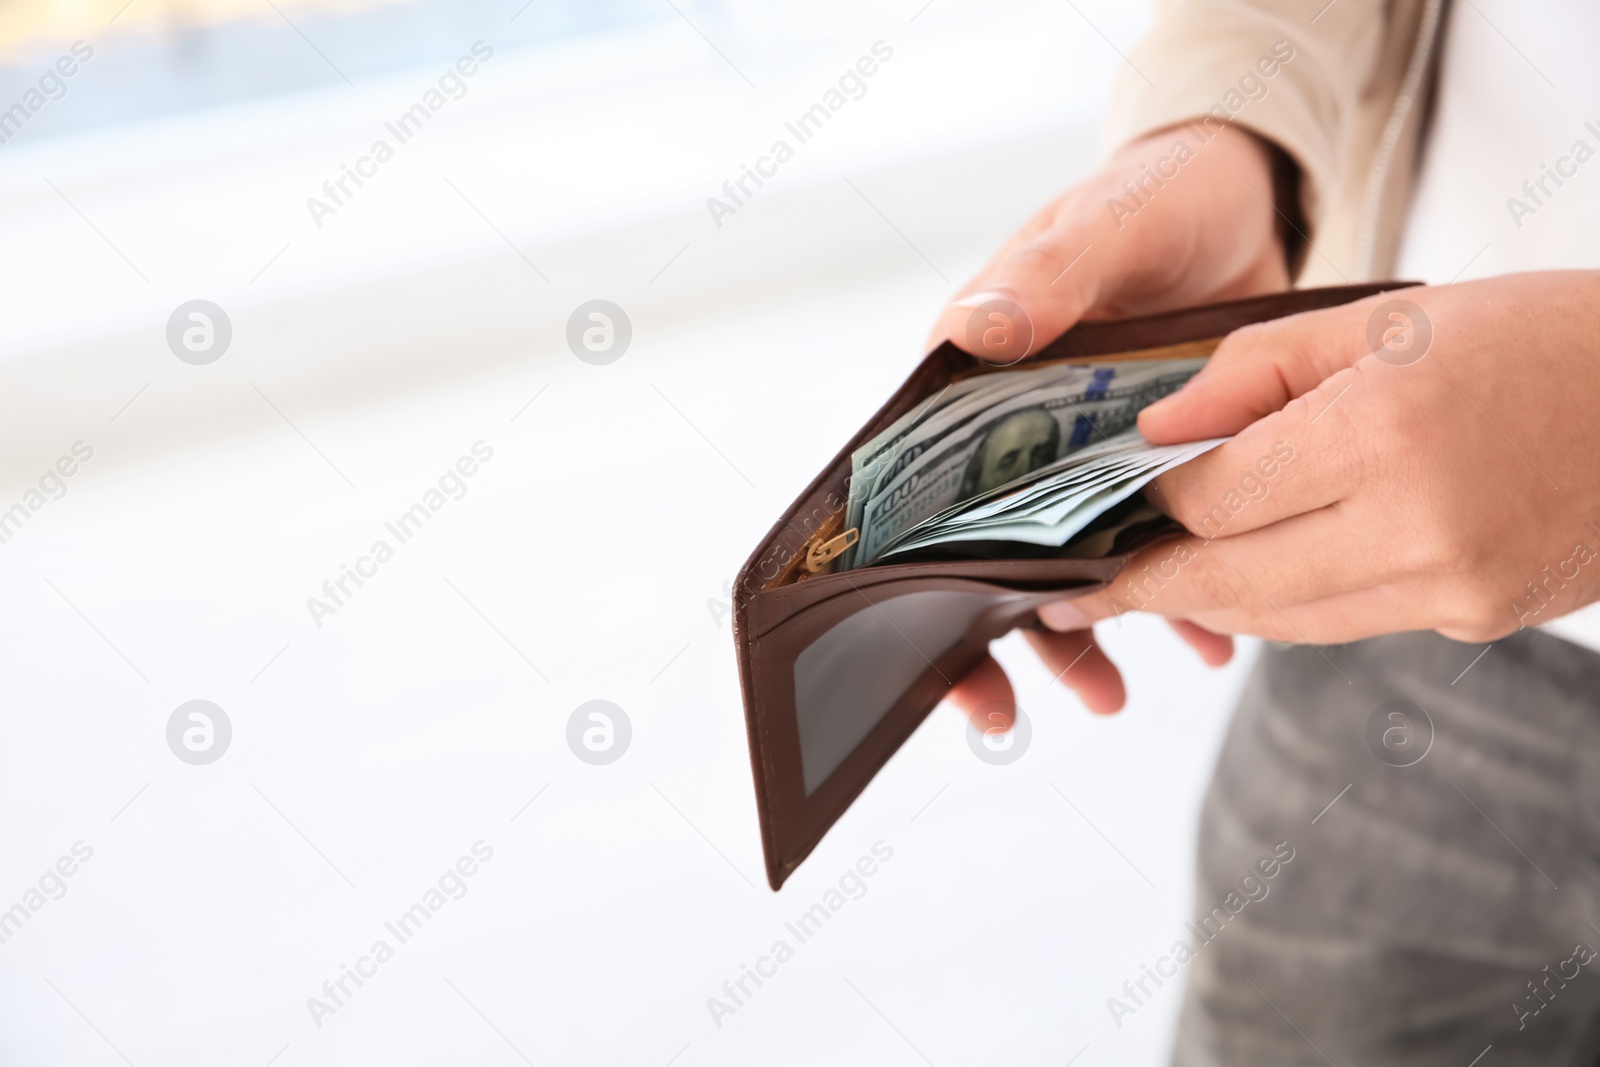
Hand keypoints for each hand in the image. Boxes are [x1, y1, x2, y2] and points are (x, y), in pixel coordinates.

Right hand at [940, 124, 1292, 726]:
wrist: (1248, 200)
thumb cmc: (1154, 198)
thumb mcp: (1103, 227)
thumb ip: (1048, 275)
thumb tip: (975, 331)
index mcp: (972, 381)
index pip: (915, 493)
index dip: (909, 581)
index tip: (923, 652)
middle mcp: (1015, 430)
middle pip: (982, 551)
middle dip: (994, 638)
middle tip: (1009, 714)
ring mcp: (1084, 457)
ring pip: (1064, 565)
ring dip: (1083, 634)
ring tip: (1112, 697)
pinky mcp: (1153, 469)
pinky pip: (1151, 547)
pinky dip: (1175, 600)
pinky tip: (1203, 644)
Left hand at [1039, 272, 1599, 648]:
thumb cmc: (1538, 338)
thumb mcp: (1387, 319)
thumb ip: (1254, 373)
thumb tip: (1154, 433)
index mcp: (1386, 432)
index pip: (1214, 497)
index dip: (1146, 506)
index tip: (1098, 509)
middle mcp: (1417, 526)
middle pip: (1229, 580)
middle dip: (1145, 587)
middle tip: (1076, 593)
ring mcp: (1452, 588)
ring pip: (1281, 616)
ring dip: (1211, 598)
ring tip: (1149, 586)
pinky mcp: (1475, 619)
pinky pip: (1343, 620)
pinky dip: (1288, 598)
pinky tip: (1257, 570)